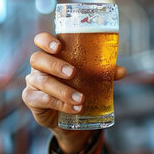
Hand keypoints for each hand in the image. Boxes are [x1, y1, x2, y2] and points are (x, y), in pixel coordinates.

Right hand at [22, 32, 125, 153]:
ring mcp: (33, 82)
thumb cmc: (78, 85)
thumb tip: (121, 71)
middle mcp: (39, 66)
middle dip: (55, 65)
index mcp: (51, 54)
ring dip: (62, 90)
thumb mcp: (91, 77)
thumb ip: (104, 72)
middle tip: (73, 73)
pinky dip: (60, 104)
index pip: (40, 40)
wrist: (68, 113)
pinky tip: (74, 108)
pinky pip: (41, 100)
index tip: (58, 46)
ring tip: (81, 99)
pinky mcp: (32, 99)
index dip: (45, 40)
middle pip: (37, 59)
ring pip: (42, 82)